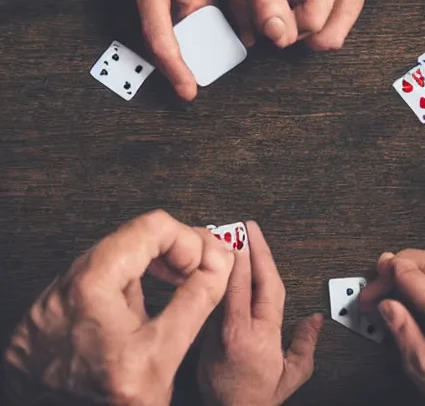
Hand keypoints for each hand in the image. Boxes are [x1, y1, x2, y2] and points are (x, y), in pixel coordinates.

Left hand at [3, 211, 234, 404]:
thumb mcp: (163, 355)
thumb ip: (196, 301)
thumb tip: (219, 263)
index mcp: (91, 287)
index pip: (152, 228)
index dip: (190, 242)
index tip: (205, 266)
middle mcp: (63, 289)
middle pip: (130, 239)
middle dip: (174, 254)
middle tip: (200, 275)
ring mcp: (50, 303)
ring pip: (111, 260)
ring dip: (151, 269)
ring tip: (177, 289)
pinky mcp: (47, 318)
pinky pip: (91, 284)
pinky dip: (124, 287)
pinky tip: (142, 312)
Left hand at [198, 221, 321, 405]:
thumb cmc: (257, 398)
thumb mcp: (292, 374)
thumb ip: (305, 345)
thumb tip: (315, 320)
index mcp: (261, 334)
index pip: (264, 286)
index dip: (261, 257)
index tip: (255, 236)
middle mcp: (236, 329)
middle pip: (238, 280)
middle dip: (238, 249)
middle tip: (238, 227)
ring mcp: (214, 332)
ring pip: (217, 288)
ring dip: (220, 262)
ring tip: (220, 238)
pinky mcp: (199, 337)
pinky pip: (204, 302)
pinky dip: (207, 282)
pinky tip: (207, 269)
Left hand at [230, 0, 368, 49]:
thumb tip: (275, 34)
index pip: (314, 17)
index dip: (284, 28)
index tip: (263, 19)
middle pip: (331, 31)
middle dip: (297, 31)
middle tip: (276, 12)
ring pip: (339, 31)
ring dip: (308, 28)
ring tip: (289, 3)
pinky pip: (342, 19)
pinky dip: (319, 19)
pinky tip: (302, 0)